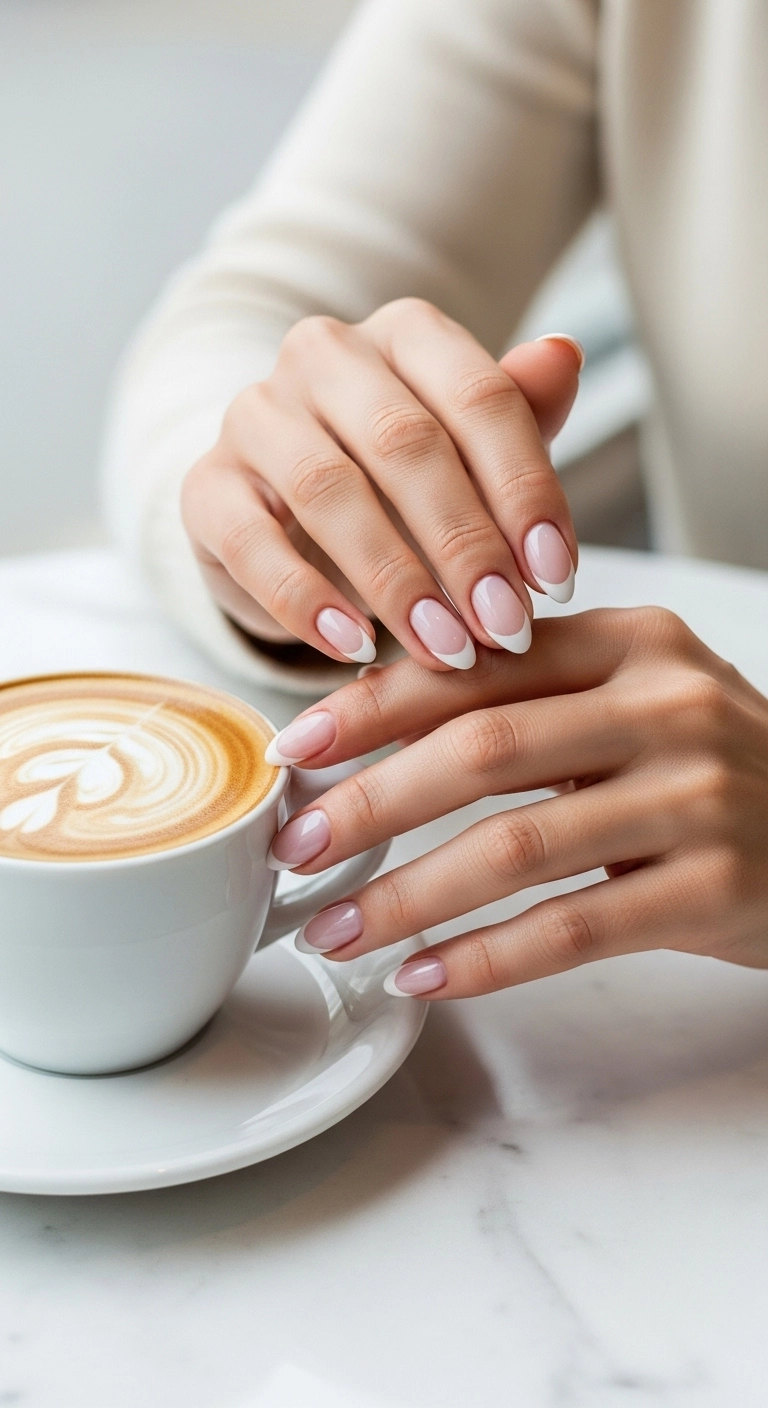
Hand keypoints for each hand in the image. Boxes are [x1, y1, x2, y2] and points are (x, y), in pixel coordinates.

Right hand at [181, 299, 581, 669]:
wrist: (289, 508)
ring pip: (328, 491)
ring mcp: (255, 416)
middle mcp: (324, 356)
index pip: (479, 397)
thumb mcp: (472, 452)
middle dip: (465, 545)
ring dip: (395, 580)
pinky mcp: (207, 487)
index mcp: (405, 333)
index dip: (524, 490)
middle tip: (504, 627)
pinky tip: (356, 646)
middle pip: (406, 444)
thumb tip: (564, 357)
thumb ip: (519, 413)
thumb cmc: (402, 480)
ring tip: (445, 647)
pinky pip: (253, 544)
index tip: (556, 577)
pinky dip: (308, 602)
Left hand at [265, 609, 767, 997]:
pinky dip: (485, 958)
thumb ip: (532, 696)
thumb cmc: (717, 769)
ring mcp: (697, 796)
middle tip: (296, 847)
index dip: (371, 707)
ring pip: (516, 847)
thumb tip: (375, 721)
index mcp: (631, 644)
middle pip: (481, 750)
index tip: (296, 747)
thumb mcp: (638, 700)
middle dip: (370, 803)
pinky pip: (573, 928)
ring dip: (407, 895)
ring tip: (336, 929)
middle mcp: (666, 705)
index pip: (476, 666)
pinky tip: (423, 976)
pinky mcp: (716, 887)